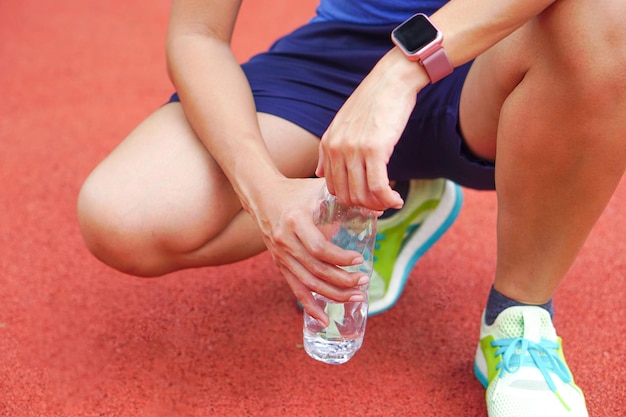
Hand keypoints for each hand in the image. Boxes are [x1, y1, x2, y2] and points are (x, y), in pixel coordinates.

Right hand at [248, 177, 369, 324]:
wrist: (262, 195)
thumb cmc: (296, 190)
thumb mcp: (319, 188)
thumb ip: (347, 198)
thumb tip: (380, 207)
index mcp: (295, 221)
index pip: (319, 248)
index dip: (340, 258)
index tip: (359, 259)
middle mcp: (285, 241)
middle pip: (316, 270)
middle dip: (342, 280)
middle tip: (363, 281)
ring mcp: (280, 255)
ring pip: (308, 284)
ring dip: (333, 294)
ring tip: (355, 297)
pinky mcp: (279, 264)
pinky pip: (295, 289)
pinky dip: (310, 306)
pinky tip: (325, 319)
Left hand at [316, 49, 427, 210]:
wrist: (390, 81)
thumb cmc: (371, 103)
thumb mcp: (342, 125)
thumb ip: (328, 150)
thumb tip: (319, 174)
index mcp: (327, 145)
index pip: (332, 188)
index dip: (351, 200)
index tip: (368, 200)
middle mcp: (336, 149)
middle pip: (346, 195)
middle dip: (365, 206)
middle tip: (382, 205)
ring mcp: (354, 150)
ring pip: (362, 195)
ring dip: (378, 205)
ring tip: (391, 202)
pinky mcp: (374, 150)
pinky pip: (378, 187)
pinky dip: (388, 199)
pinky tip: (396, 199)